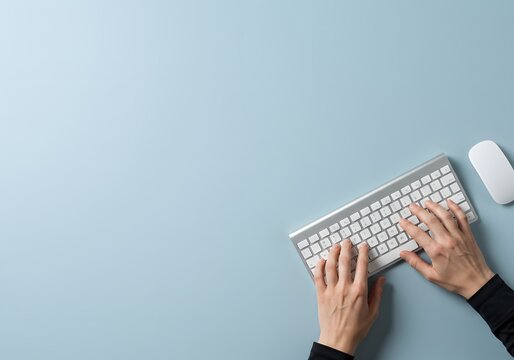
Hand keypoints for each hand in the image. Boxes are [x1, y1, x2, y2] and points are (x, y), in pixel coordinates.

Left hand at [314, 240, 385, 354]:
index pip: (362, 266)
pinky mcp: (321, 294)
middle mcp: (344, 288)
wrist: (338, 339)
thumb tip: (382, 280)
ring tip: (335, 246)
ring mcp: (331, 290)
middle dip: (347, 248)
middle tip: (347, 241)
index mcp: (359, 291)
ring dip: (333, 253)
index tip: (363, 246)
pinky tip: (321, 261)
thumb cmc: (356, 328)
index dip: (363, 253)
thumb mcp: (373, 312)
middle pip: (345, 262)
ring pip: (331, 266)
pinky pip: (318, 276)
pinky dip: (319, 266)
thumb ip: (377, 294)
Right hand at [399, 200, 493, 298]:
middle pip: (430, 221)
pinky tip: (450, 202)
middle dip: (419, 211)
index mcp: (436, 251)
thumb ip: (416, 263)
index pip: (418, 234)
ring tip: (427, 202)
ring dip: (435, 207)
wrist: (478, 283)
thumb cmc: (456, 281)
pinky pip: (462, 218)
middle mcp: (447, 241)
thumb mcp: (431, 275)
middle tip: (412, 206)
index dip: (408, 226)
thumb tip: (403, 254)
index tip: (402, 221)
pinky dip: (456, 208)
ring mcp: (459, 236)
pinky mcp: (468, 235)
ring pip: (445, 216)